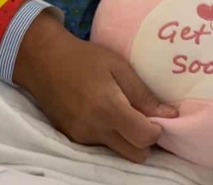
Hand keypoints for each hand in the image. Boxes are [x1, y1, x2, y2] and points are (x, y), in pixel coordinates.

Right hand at [13, 13, 177, 162]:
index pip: (144, 139)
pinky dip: (109, 135)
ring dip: (126, 139)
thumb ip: (143, 94)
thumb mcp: (119, 67)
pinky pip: (100, 146)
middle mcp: (94, 129)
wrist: (42, 59)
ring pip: (117, 152)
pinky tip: (104, 113)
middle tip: (144, 117)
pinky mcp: (71, 137)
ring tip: (123, 112)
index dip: (157, 130)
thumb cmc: (84, 57)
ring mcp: (80, 136)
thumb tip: (170, 114)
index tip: (158, 116)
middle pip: (134, 155)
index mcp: (108, 109)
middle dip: (145, 141)